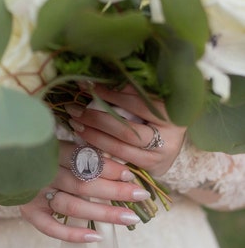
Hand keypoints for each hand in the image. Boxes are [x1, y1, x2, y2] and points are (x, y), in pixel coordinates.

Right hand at [20, 141, 150, 242]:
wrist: (7, 163)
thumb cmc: (41, 153)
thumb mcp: (59, 143)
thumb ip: (82, 151)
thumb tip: (118, 163)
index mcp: (50, 150)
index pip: (83, 160)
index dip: (108, 168)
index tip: (130, 174)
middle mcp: (42, 173)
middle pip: (83, 184)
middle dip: (114, 190)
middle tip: (140, 195)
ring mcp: (34, 194)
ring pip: (73, 206)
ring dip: (103, 213)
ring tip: (130, 217)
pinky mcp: (29, 211)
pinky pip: (50, 228)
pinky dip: (72, 234)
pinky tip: (96, 236)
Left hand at [65, 85, 186, 175]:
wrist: (172, 141)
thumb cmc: (157, 114)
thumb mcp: (149, 100)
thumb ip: (130, 91)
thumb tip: (96, 80)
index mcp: (172, 112)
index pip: (136, 103)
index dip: (109, 95)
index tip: (87, 86)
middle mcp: (170, 137)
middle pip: (126, 130)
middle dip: (96, 120)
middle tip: (74, 110)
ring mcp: (161, 156)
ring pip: (120, 148)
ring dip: (93, 137)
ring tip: (75, 125)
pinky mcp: (152, 167)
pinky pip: (120, 161)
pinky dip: (100, 151)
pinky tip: (85, 142)